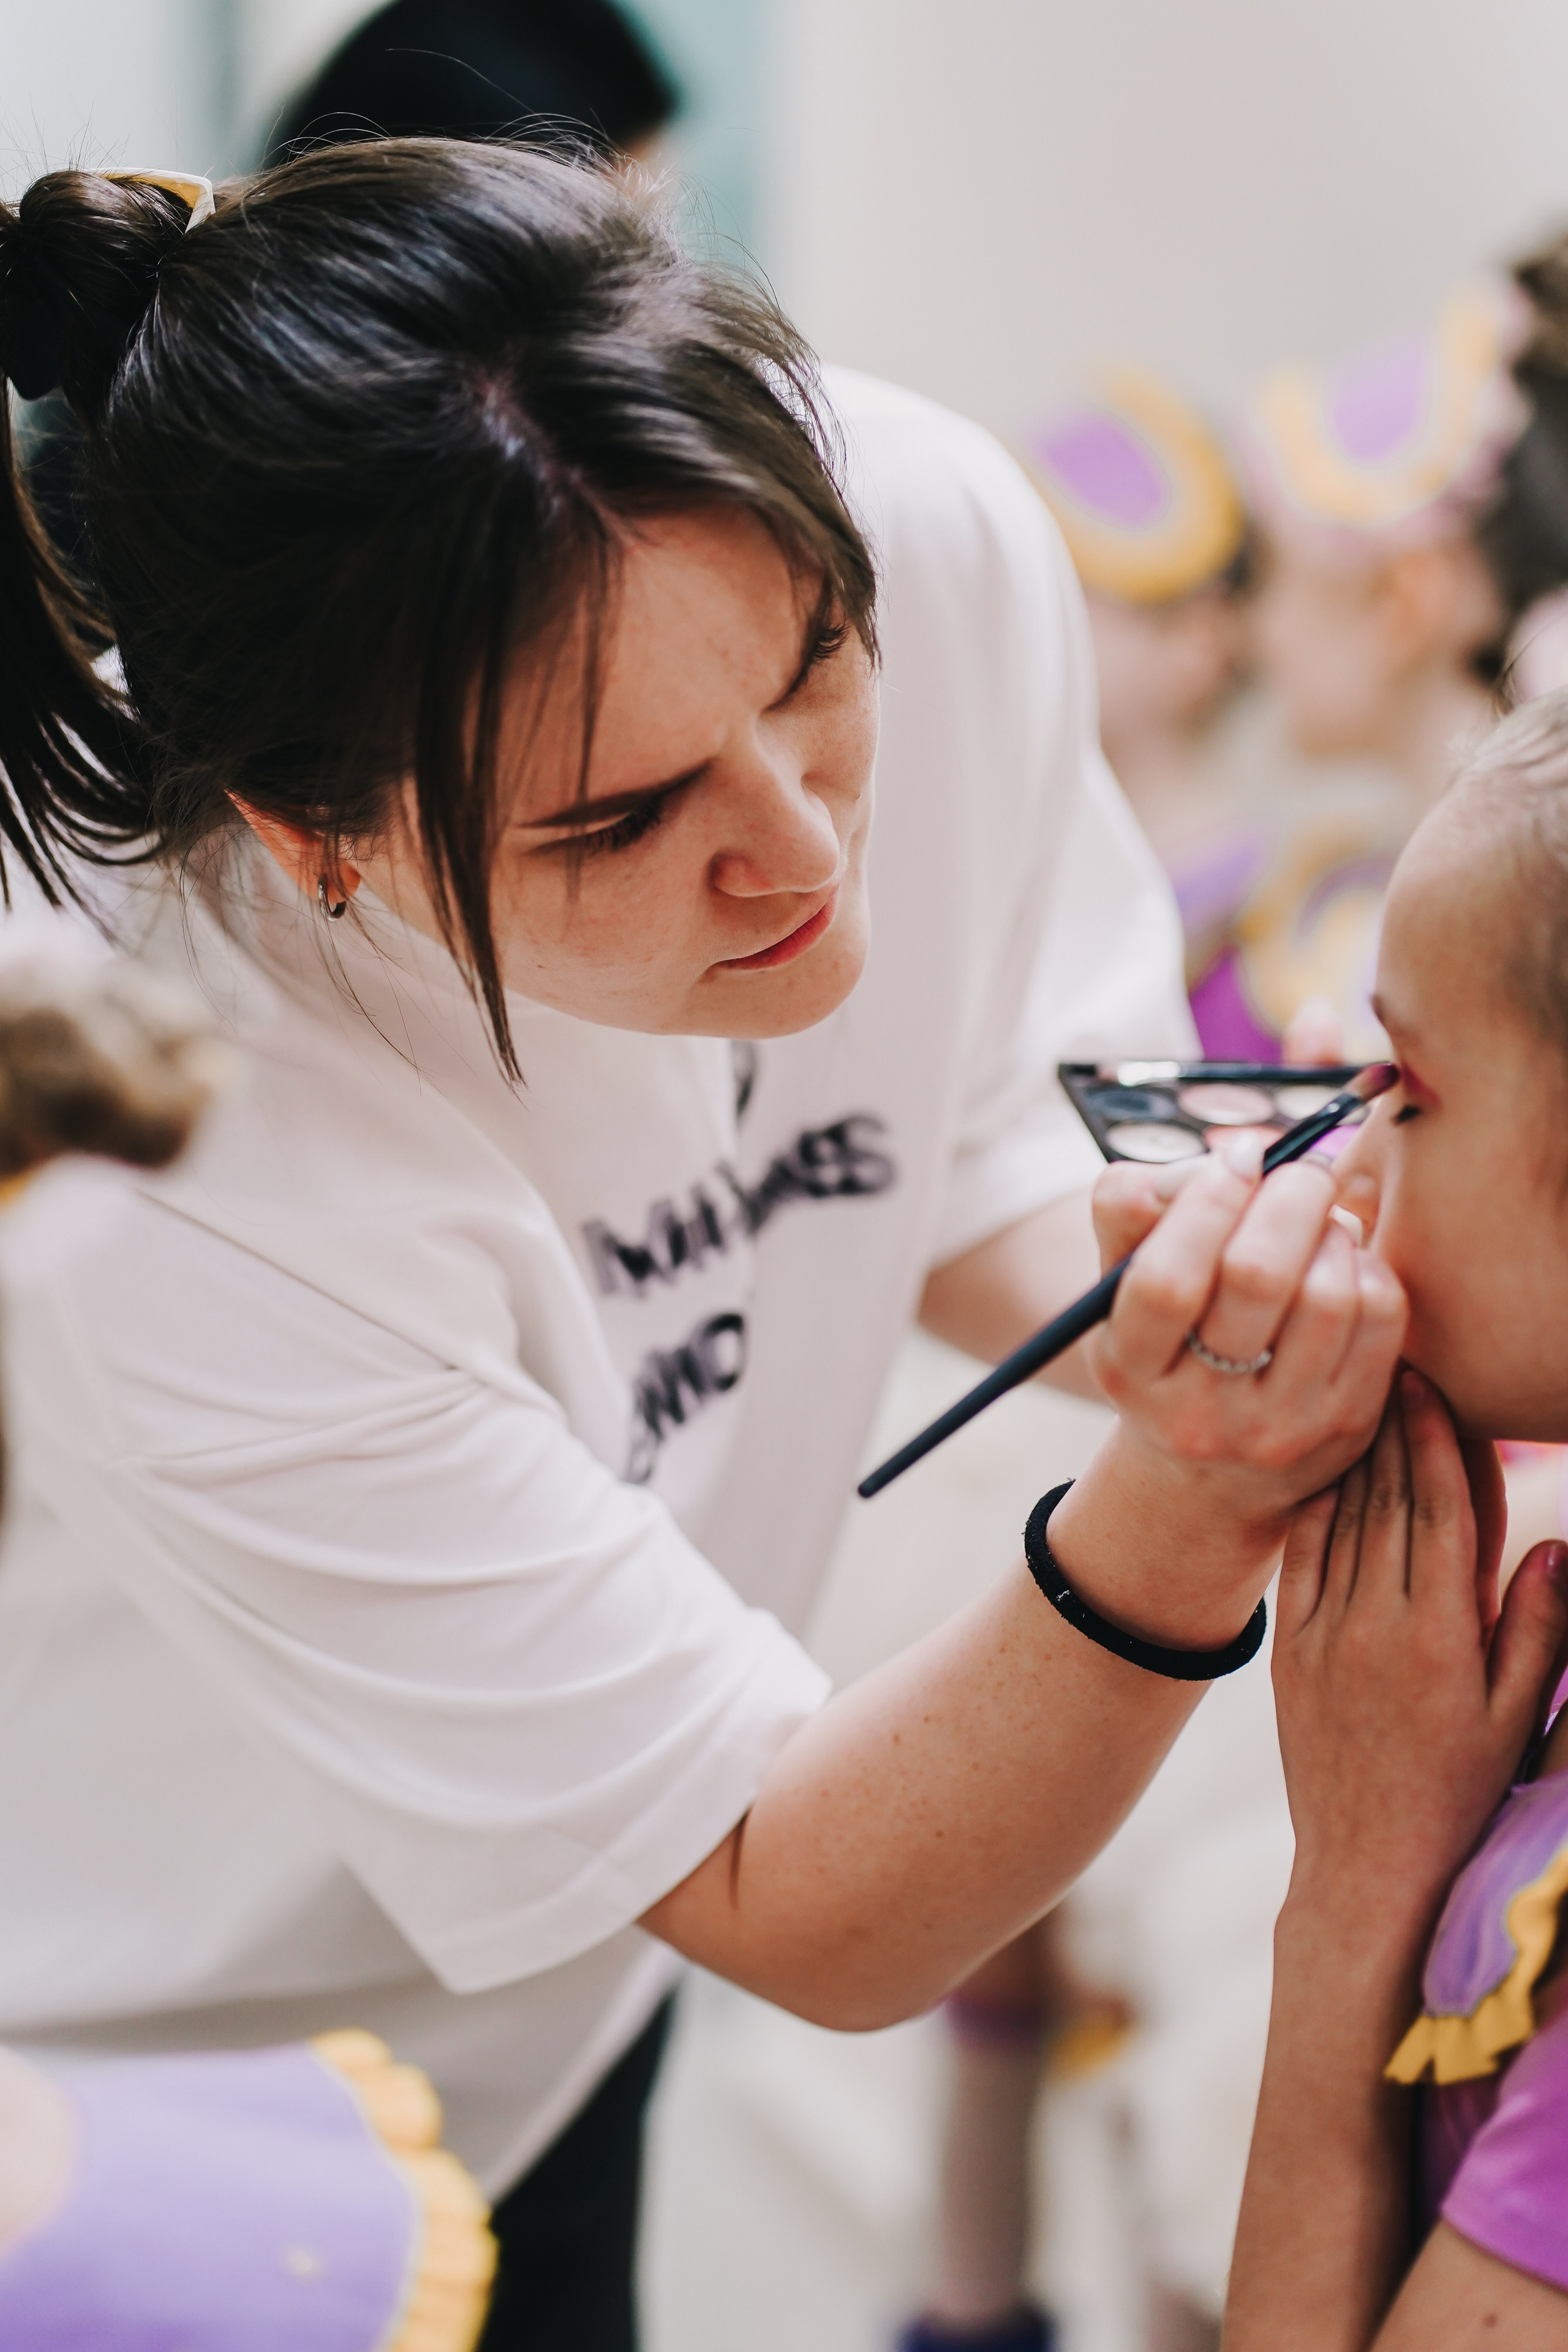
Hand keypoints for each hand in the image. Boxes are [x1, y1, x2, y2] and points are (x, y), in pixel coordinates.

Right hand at [1087, 1136, 1406, 1539]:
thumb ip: (1131, 1211)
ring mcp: (1280, 1430)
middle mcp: (1200, 1414)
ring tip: (1319, 1220)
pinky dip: (1367, 1265)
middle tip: (1299, 1170)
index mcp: (1131, 1371)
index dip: (1206, 1200)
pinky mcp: (1347, 1427)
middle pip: (1258, 1276)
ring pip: (1329, 1293)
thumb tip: (1221, 1163)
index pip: (1166, 1279)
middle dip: (1290, 1195)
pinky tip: (1343, 1263)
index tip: (1237, 1158)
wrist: (1213, 1471)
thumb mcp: (1119, 1289)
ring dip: (1332, 1230)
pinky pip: (1380, 1316)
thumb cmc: (1167, 1344)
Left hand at [1275, 1369, 1567, 1943]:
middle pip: (1389, 1499)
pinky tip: (1317, 1467)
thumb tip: (1561, 1543)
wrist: (1368, 1863)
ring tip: (1357, 1392)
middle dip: (1394, 1426)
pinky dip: (1310, 1506)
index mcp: (1441, 1632)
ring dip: (1353, 1453)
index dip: (1437, 1440)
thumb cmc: (1461, 1791)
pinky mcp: (1290, 1649)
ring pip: (1342, 1519)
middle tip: (1393, 1359)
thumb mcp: (1516, 1715)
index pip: (1442, 1511)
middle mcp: (1377, 1621)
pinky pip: (1297, 1558)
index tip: (1430, 1385)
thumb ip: (1538, 1628)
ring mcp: (1326, 1632)